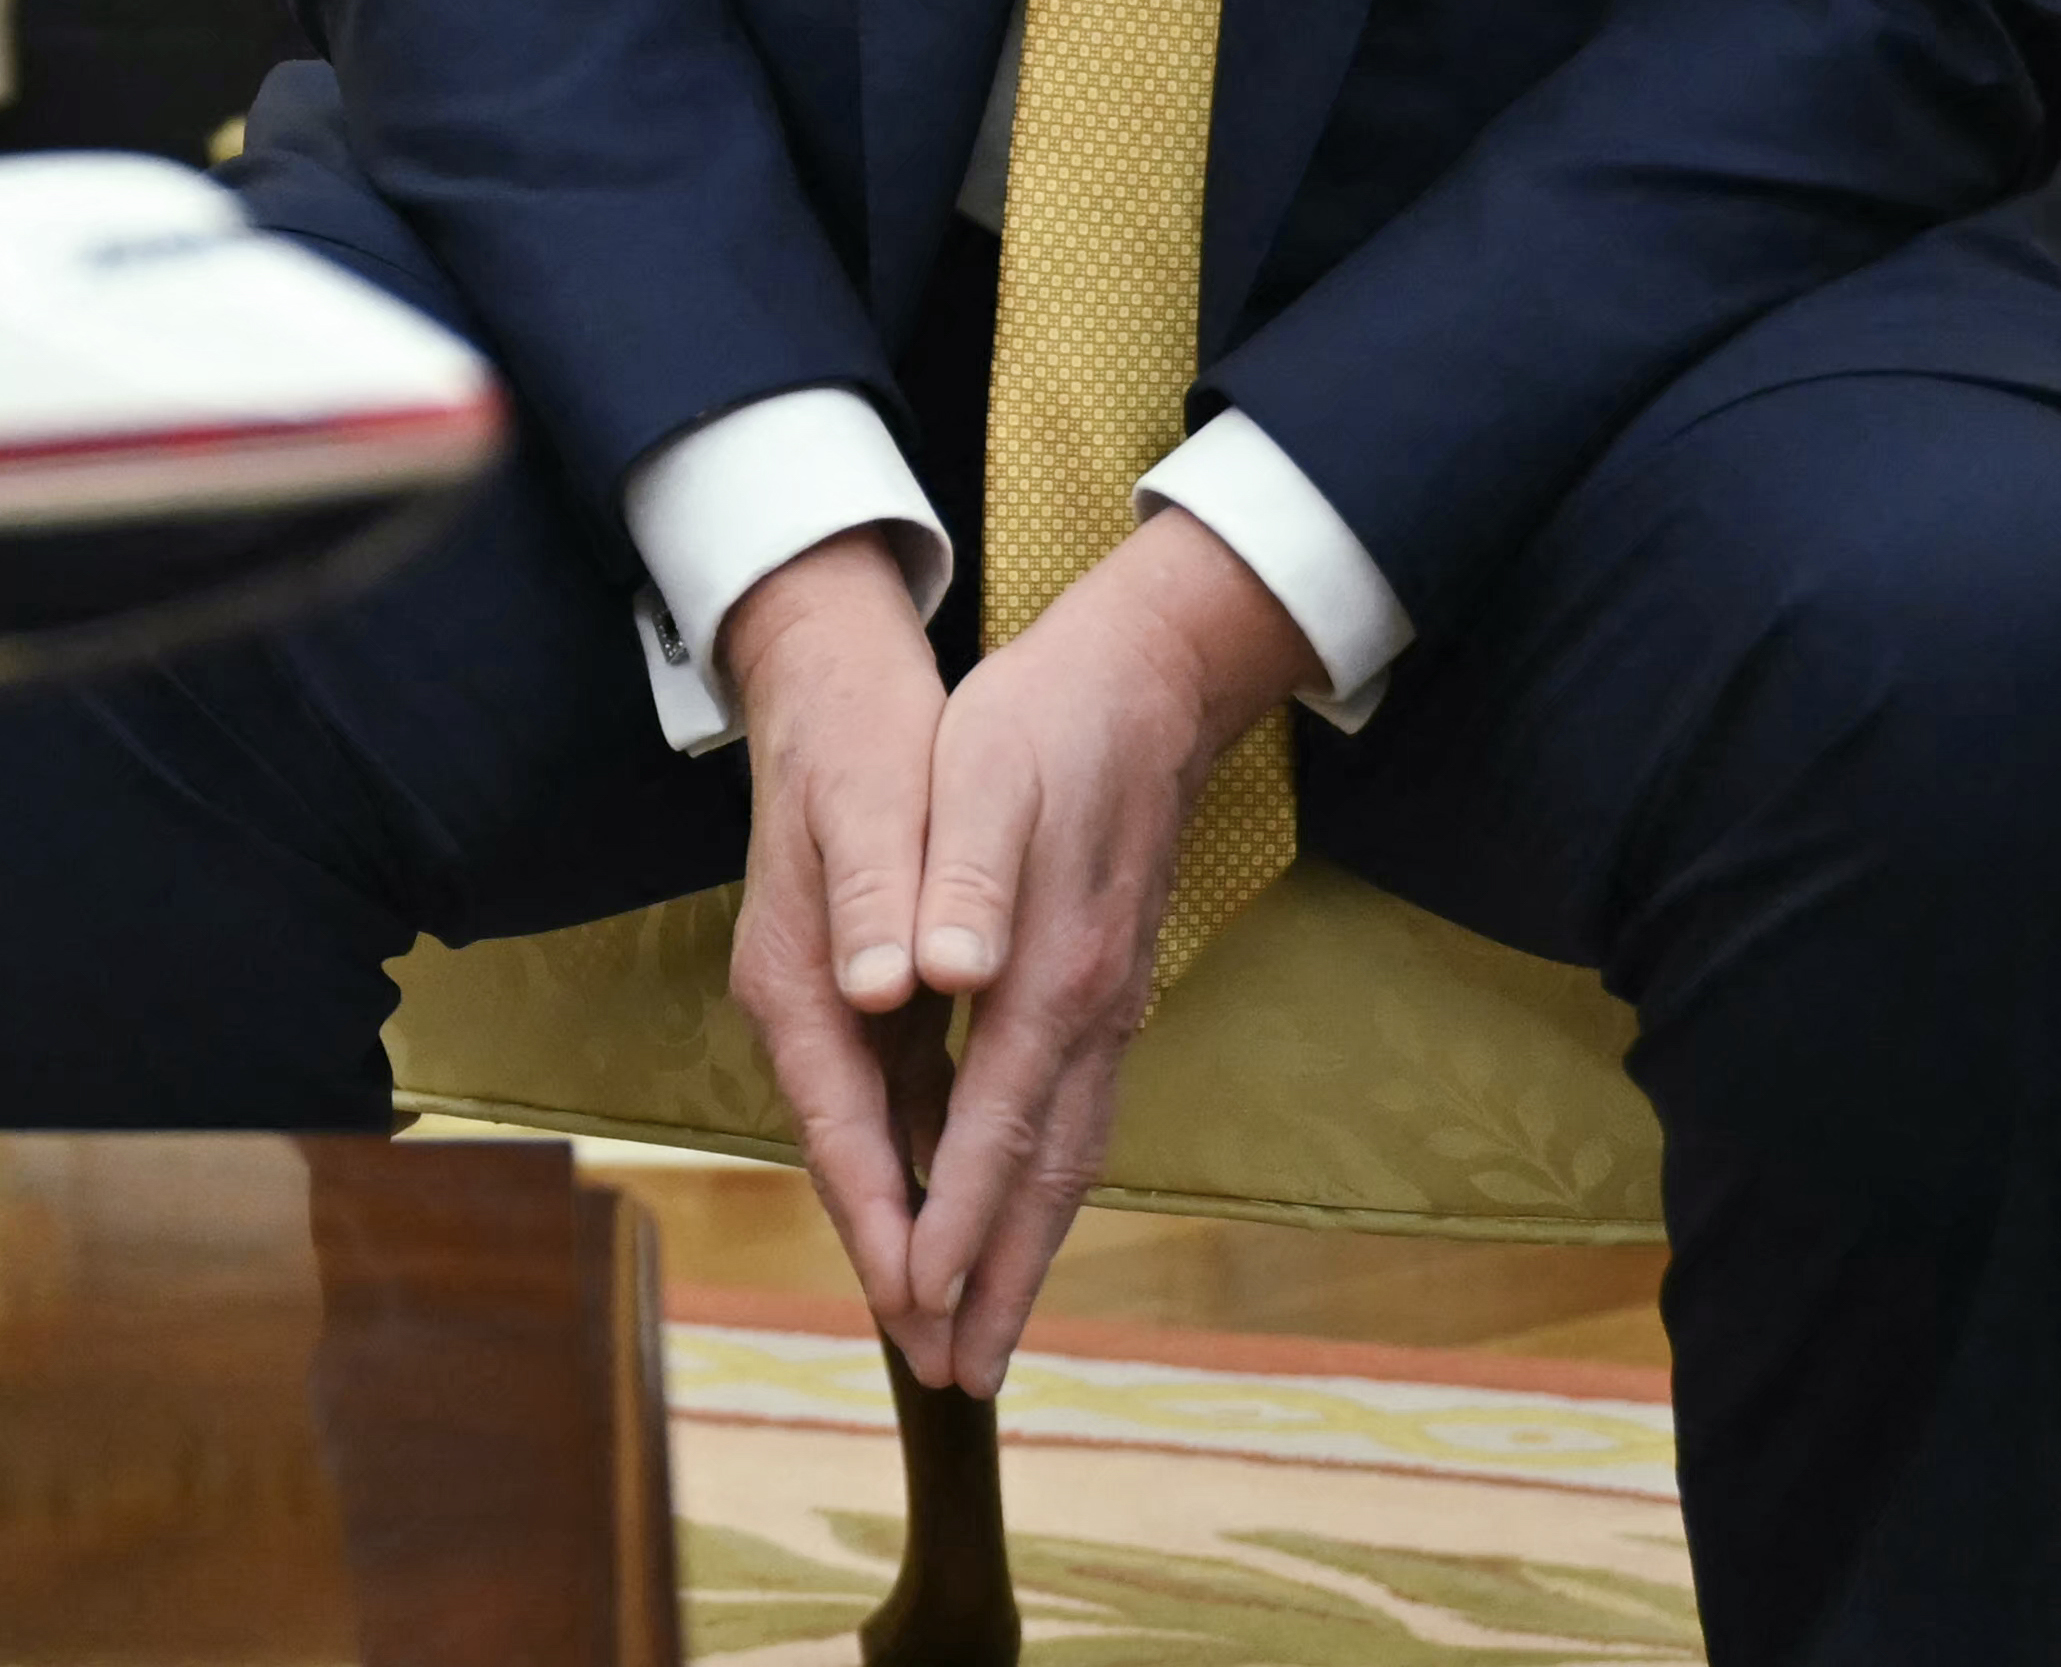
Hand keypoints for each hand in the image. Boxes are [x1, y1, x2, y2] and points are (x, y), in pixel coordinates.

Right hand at [720, 529, 958, 1367]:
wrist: (825, 679)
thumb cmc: (860, 740)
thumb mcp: (871, 802)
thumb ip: (877, 898)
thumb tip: (890, 988)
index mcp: (802, 978)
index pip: (845, 1125)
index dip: (886, 1218)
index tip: (921, 1299)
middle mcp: (810, 1007)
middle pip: (858, 1160)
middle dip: (902, 1263)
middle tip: (949, 1365)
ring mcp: (834, 1006)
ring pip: (881, 1143)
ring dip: (919, 1230)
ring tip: (958, 1323)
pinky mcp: (867, 994)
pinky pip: (899, 1106)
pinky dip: (929, 1168)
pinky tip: (964, 1209)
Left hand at [889, 509, 1320, 1392]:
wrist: (1146, 684)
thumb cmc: (1043, 725)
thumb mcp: (984, 779)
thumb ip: (963, 884)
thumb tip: (934, 975)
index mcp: (1047, 975)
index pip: (992, 1129)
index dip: (951, 1221)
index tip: (914, 1304)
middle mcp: (1089, 1013)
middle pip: (1043, 1177)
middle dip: (995, 1278)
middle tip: (958, 1376)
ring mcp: (1106, 1011)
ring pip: (1068, 1159)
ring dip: (1023, 1249)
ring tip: (984, 1330)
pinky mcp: (1104, 994)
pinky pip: (1073, 1119)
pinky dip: (1042, 1187)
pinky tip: (1015, 1215)